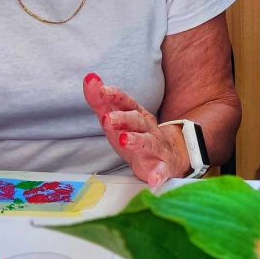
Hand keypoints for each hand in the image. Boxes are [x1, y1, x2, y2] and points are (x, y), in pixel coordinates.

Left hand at [83, 73, 188, 187]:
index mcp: (137, 116)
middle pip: (137, 120)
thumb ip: (102, 102)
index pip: (127, 102)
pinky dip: (158, 175)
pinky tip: (153, 179)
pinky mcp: (161, 168)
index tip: (102, 89)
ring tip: (124, 140)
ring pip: (148, 142)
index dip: (115, 95)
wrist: (170, 155)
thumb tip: (89, 79)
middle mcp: (147, 129)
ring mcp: (155, 148)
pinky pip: (161, 171)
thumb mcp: (118, 119)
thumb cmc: (136, 135)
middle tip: (107, 119)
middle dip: (123, 118)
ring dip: (137, 140)